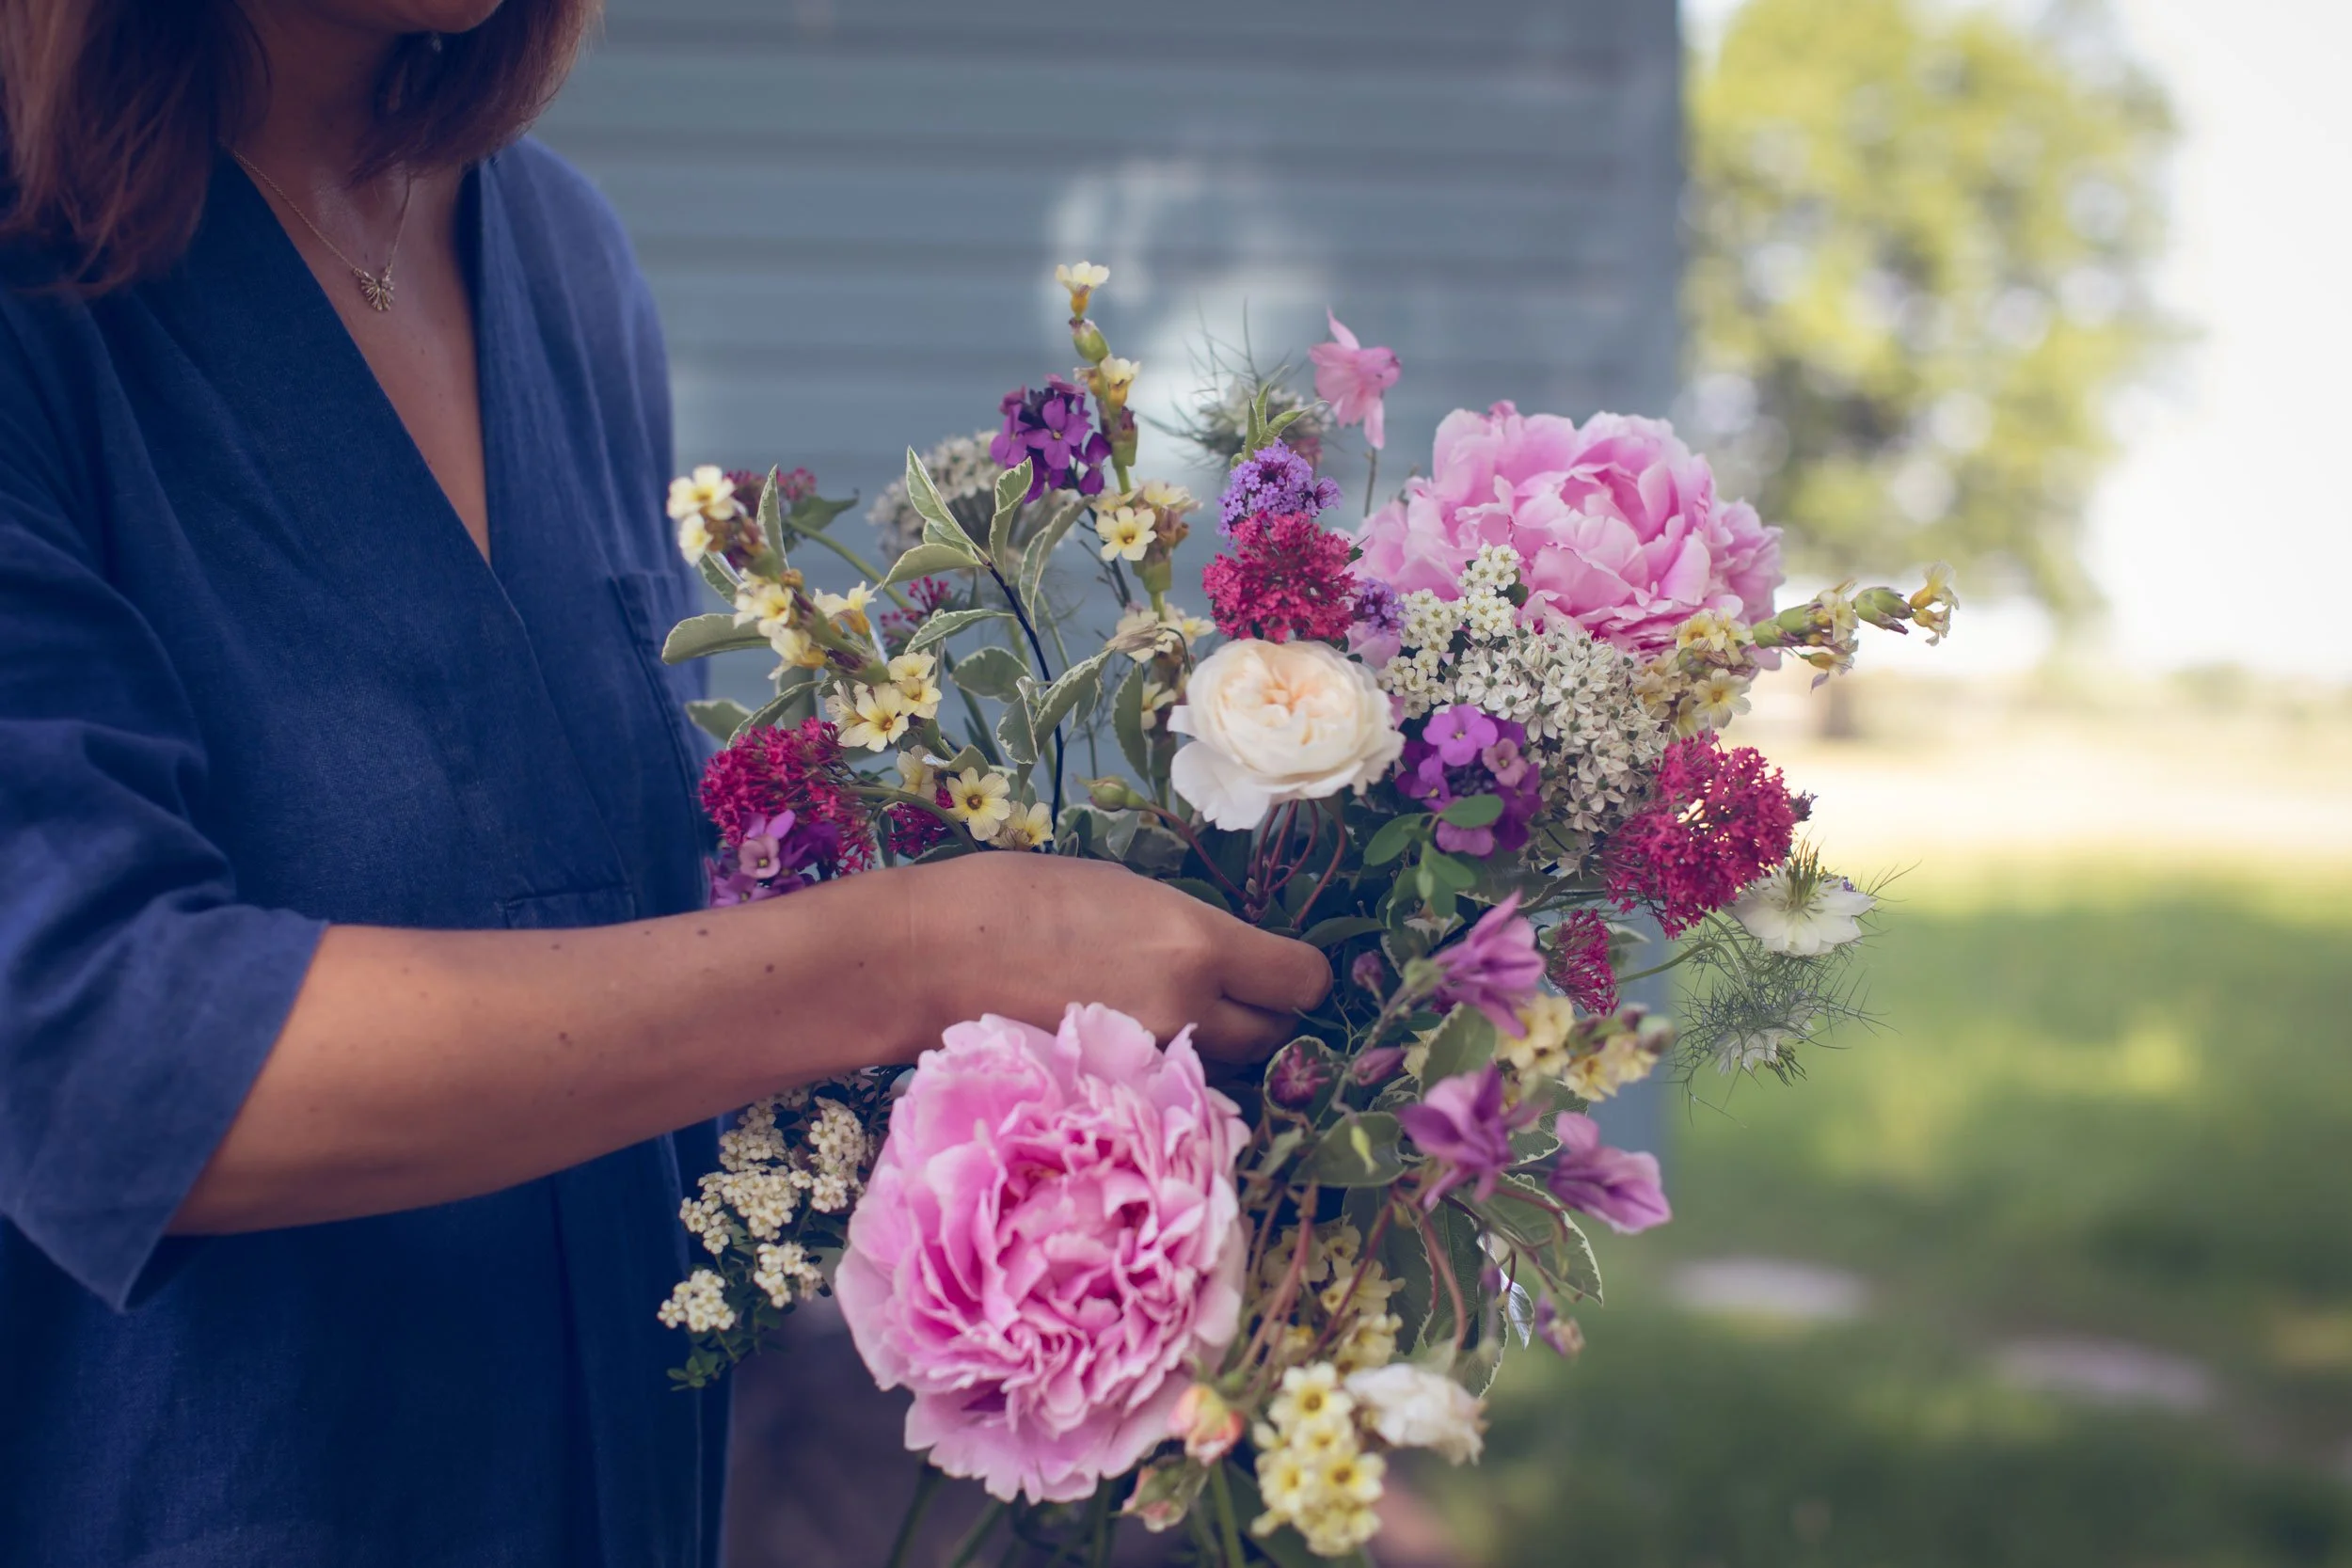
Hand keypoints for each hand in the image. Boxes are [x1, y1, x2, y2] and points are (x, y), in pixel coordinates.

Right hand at [894, 853, 1331, 1060]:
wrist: (929, 959)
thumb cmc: (1018, 898)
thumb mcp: (1123, 888)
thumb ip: (1187, 930)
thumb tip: (1226, 955)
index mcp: (1195, 945)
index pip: (1302, 980)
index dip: (1300, 975)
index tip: (1281, 966)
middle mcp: (1187, 1011)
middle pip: (1273, 1035)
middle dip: (1263, 1015)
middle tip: (1228, 991)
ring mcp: (1149, 1066)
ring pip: (1226, 1072)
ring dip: (1218, 1051)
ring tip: (1170, 1017)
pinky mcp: (1113, 1098)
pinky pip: (1173, 1097)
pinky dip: (1169, 1080)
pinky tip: (1132, 1051)